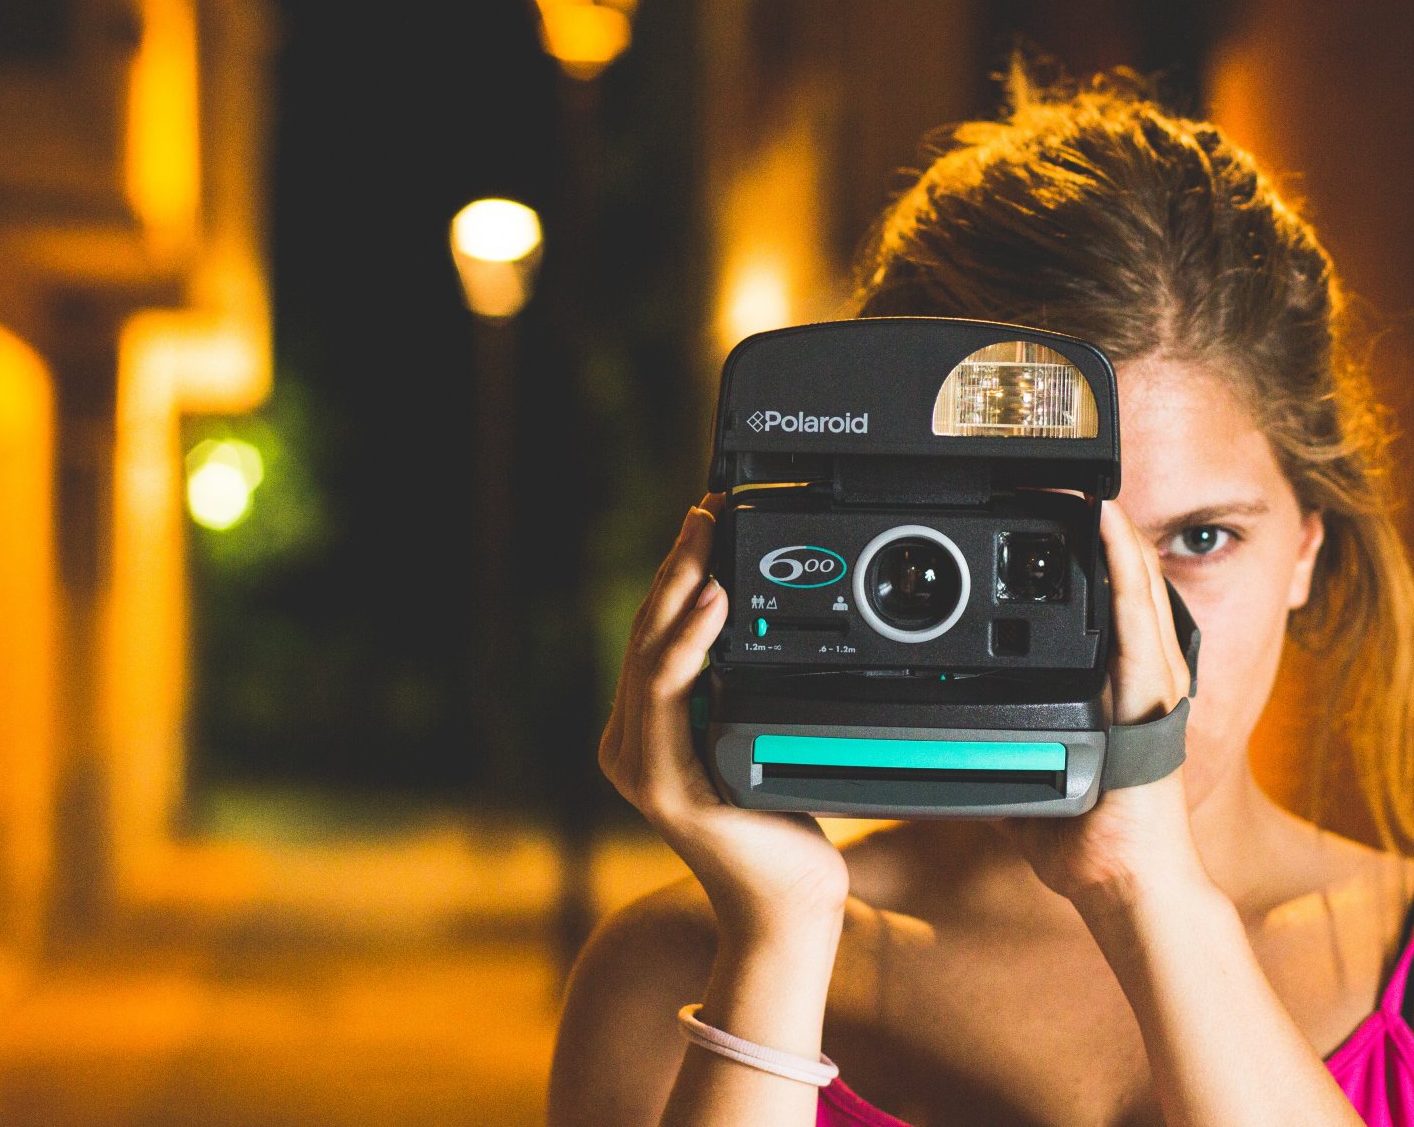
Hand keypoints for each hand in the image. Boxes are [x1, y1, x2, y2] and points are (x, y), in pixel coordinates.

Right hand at [599, 493, 850, 939]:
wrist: (785, 906)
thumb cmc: (777, 827)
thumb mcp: (758, 736)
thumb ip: (739, 686)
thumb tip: (750, 615)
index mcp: (644, 728)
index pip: (655, 631)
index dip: (678, 570)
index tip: (708, 517)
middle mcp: (629, 741)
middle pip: (647, 631)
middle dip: (679, 562)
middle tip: (707, 508)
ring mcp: (639, 764)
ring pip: (652, 653)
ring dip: (681, 587)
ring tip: (705, 536)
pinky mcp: (661, 784)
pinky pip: (670, 697)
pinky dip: (689, 645)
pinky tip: (711, 604)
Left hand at [993, 500, 1207, 906]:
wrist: (1125, 884)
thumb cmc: (1086, 840)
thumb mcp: (1023, 777)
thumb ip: (991, 749)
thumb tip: (938, 746)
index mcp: (1119, 690)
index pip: (1108, 606)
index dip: (1089, 557)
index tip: (1056, 516)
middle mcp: (1144, 680)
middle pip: (1126, 585)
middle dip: (1099, 531)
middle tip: (1064, 483)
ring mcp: (1153, 687)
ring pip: (1135, 591)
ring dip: (1111, 536)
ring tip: (1084, 488)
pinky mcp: (1150, 701)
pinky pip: (1136, 624)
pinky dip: (1122, 571)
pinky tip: (1106, 531)